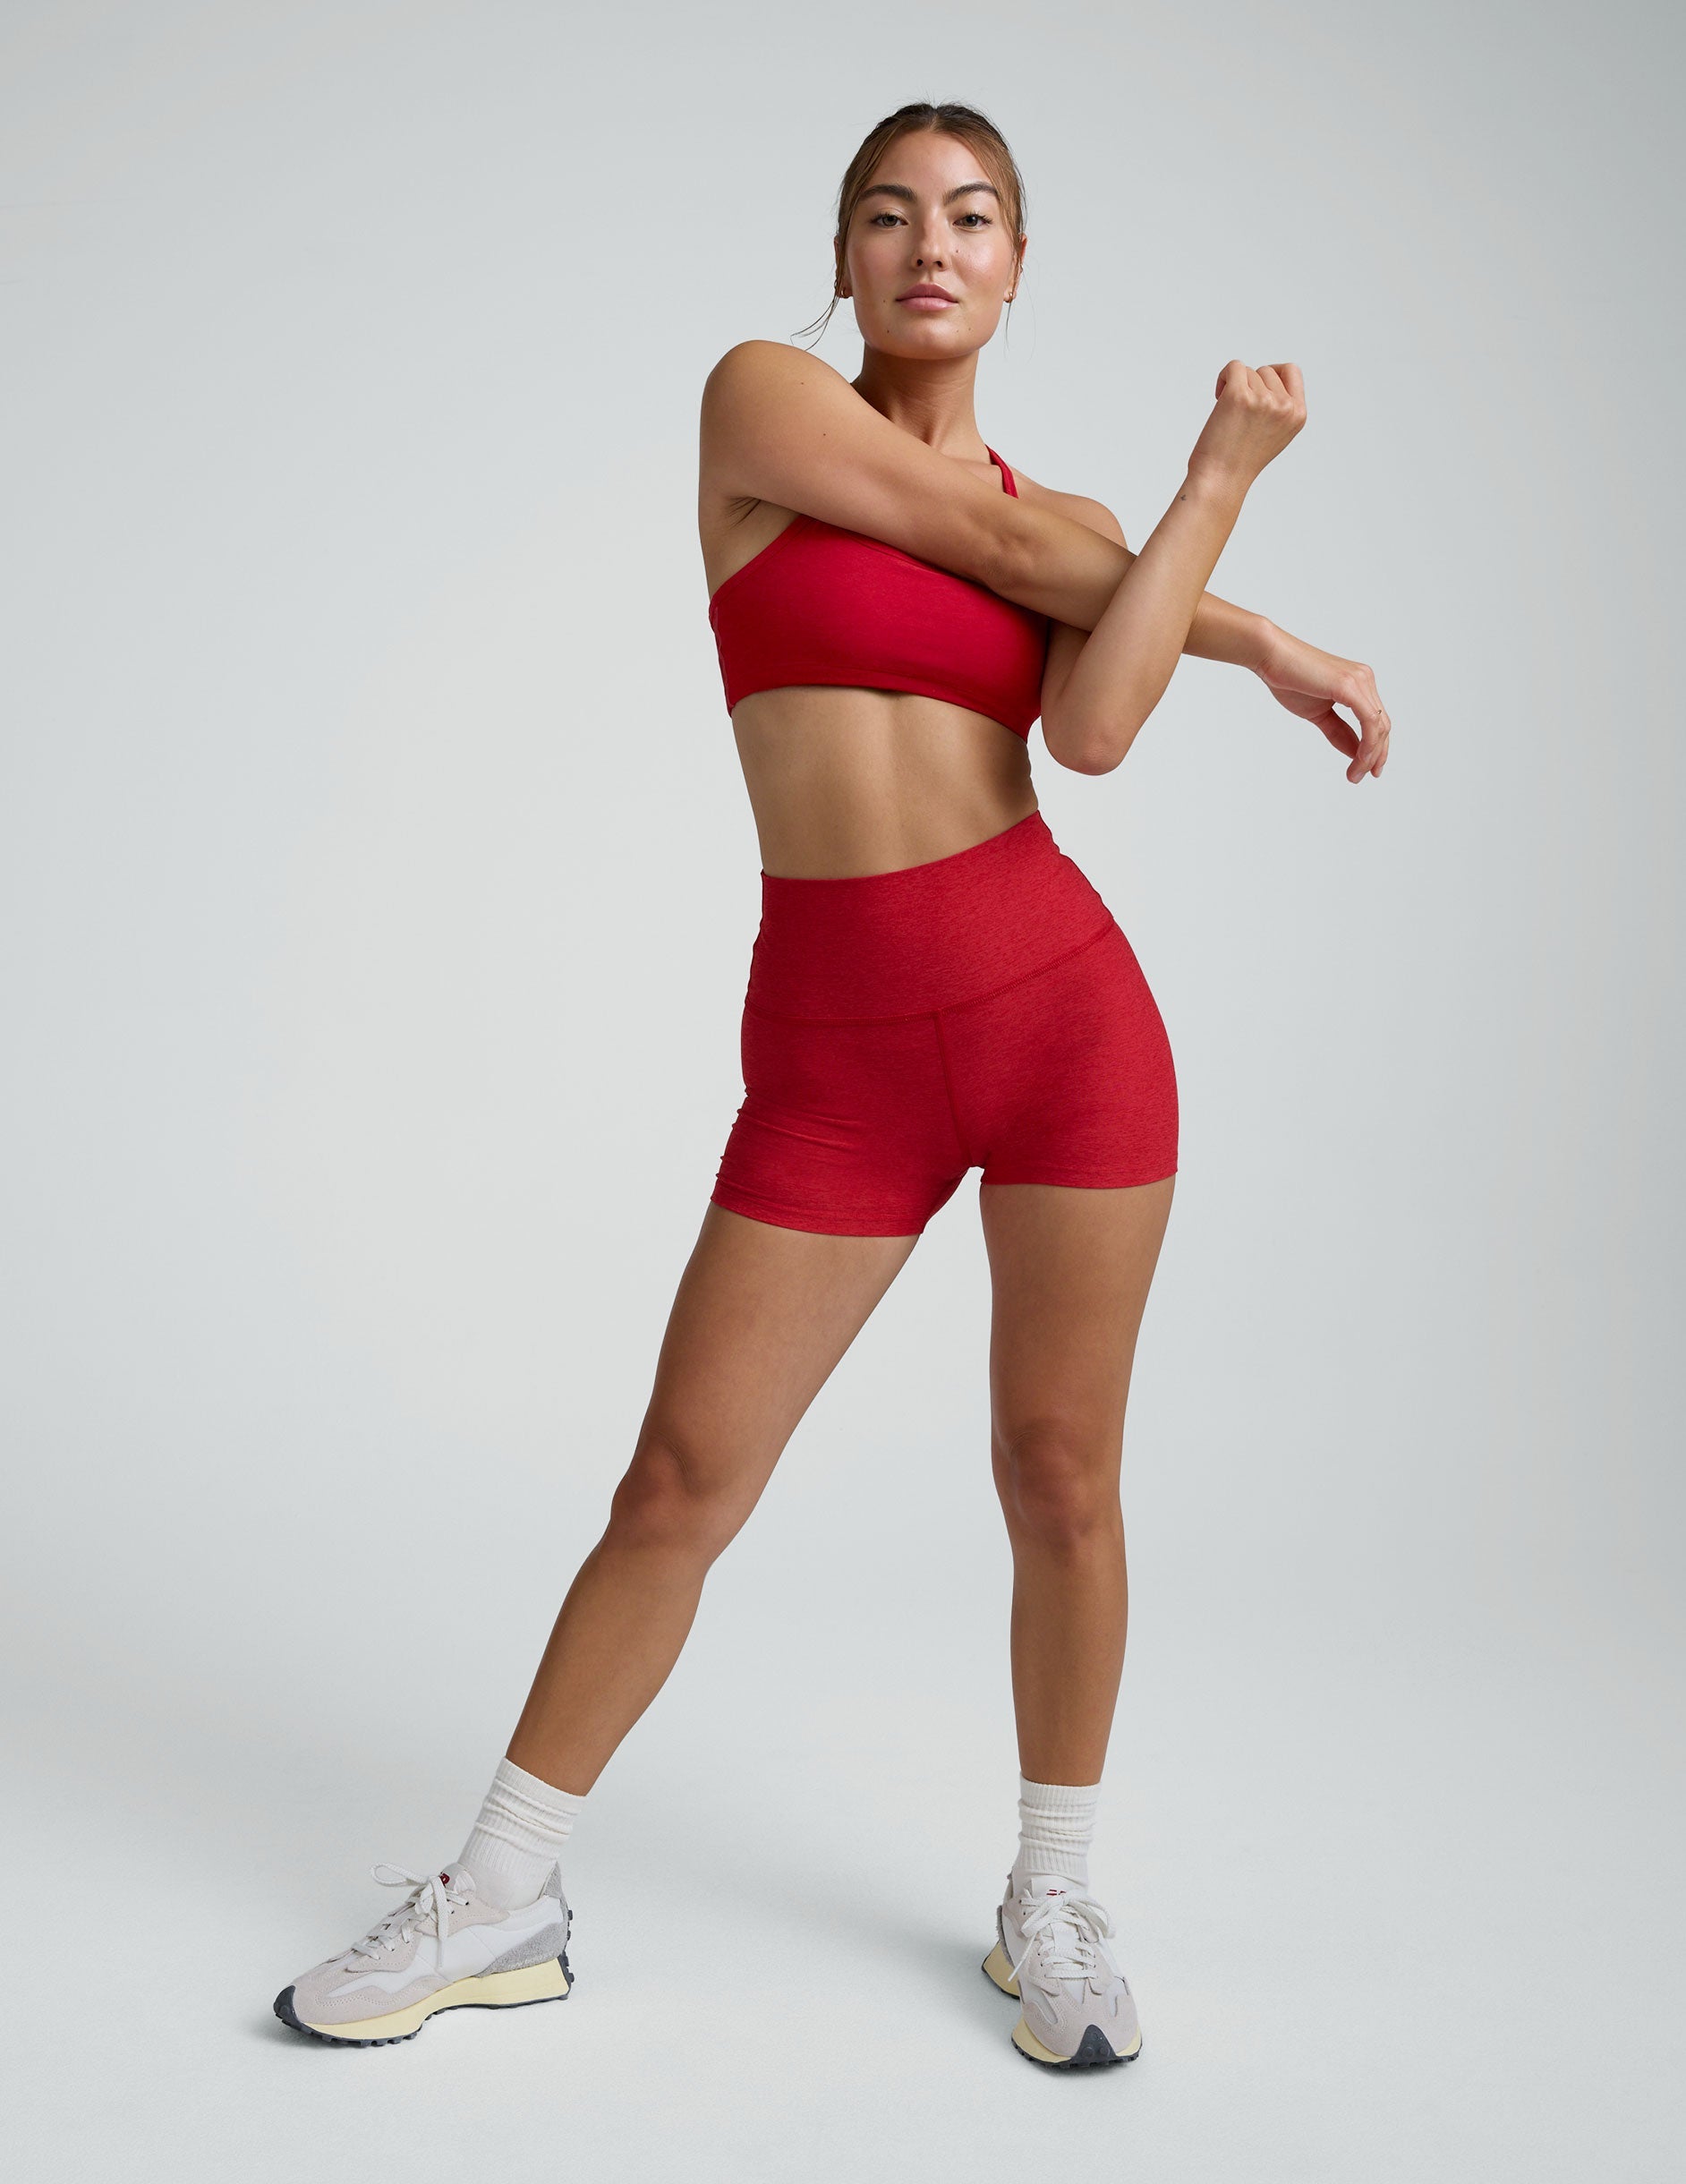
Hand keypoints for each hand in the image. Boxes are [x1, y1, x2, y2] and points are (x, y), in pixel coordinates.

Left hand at [1187, 361, 1305, 492]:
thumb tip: (1271, 378)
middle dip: (1251, 385)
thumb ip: (1281, 407)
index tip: (1258, 387)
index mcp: (1298, 414)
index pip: (1292, 371)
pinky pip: (1234, 367)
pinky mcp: (1239, 396)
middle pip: (1266, 371)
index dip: (1273, 374)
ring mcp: (1263, 400)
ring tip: (1229, 413)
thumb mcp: (1276, 433)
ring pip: (1248, 371)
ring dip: (1235, 387)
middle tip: (1239, 411)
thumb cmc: (1241, 460)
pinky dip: (1224, 377)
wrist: (1221, 480)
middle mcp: (1284, 406)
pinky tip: (1219, 397)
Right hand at [1254, 624, 1389, 781]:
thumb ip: (1339, 732)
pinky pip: (1369, 721)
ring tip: (1356, 774)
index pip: (1375, 721)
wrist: (1271, 657)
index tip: (1366, 770)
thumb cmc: (1289, 680)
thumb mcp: (1318, 714)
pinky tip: (1359, 760)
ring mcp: (1360, 681)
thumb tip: (1355, 752)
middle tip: (1362, 777)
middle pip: (1382, 725)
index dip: (1375, 748)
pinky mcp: (1350, 686)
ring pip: (1379, 726)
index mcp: (1358, 684)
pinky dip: (1368, 744)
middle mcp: (1364, 680)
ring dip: (1370, 755)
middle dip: (1376, 755)